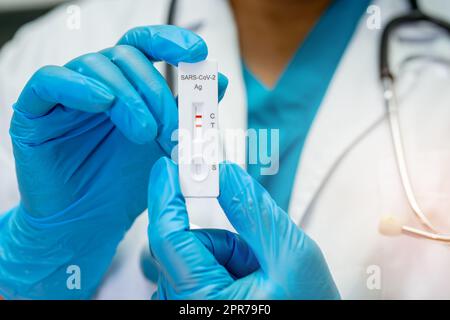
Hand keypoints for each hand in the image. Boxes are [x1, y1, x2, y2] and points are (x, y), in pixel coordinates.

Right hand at [0, 25, 226, 298]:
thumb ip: (188, 114)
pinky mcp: (36, 112)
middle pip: (126, 57)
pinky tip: (102, 102)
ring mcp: (66, 96)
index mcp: (127, 87)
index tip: (197, 53)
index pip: (146, 47)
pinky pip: (50, 81)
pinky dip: (78, 86)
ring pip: (95, 66)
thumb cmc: (127, 184)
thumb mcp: (165, 147)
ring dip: (127, 96)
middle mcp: (97, 84)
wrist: (89, 223)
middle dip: (155, 90)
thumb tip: (219, 80)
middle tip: (169, 128)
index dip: (171, 42)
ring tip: (144, 134)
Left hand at [147, 158, 339, 299]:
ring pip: (198, 251)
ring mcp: (189, 304)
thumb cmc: (308, 311)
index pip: (167, 235)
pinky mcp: (195, 302)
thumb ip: (254, 211)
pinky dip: (227, 263)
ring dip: (230, 253)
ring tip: (261, 276)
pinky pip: (202, 264)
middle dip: (225, 238)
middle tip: (257, 254)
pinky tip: (252, 282)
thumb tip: (225, 175)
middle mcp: (184, 304)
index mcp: (202, 300)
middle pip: (188, 242)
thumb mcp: (291, 257)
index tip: (171, 168)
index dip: (166, 195)